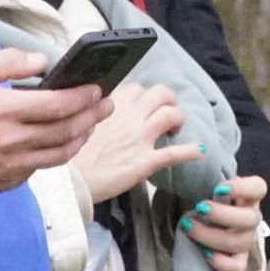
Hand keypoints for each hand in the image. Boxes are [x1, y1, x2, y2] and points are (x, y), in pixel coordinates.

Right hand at [0, 48, 112, 193]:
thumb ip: (7, 62)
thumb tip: (42, 61)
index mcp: (3, 111)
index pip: (58, 105)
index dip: (83, 97)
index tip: (98, 89)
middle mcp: (12, 141)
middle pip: (66, 130)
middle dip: (92, 116)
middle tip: (107, 105)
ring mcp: (12, 165)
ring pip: (61, 154)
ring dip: (82, 137)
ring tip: (92, 124)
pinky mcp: (9, 181)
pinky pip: (42, 168)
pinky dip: (58, 154)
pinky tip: (63, 141)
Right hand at [71, 83, 204, 203]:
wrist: (70, 182)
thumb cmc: (71, 155)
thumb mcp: (81, 124)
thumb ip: (98, 114)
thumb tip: (105, 111)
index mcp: (111, 107)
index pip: (136, 88)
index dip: (144, 96)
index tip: (143, 105)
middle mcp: (129, 118)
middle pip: (160, 93)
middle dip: (169, 100)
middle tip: (167, 113)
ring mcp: (140, 139)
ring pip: (171, 115)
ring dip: (179, 119)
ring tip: (176, 129)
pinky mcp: (145, 162)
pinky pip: (174, 153)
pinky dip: (190, 151)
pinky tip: (199, 150)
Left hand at [180, 174, 266, 270]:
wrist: (199, 222)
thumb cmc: (203, 197)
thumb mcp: (206, 183)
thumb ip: (205, 177)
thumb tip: (187, 165)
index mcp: (248, 195)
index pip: (259, 188)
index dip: (241, 188)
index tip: (217, 188)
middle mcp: (252, 217)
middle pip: (250, 219)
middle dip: (222, 215)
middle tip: (199, 208)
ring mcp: (246, 240)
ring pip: (240, 242)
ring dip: (212, 236)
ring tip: (188, 227)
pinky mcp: (238, 261)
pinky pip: (237, 267)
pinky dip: (221, 262)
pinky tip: (203, 253)